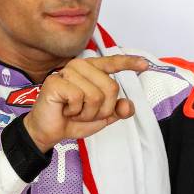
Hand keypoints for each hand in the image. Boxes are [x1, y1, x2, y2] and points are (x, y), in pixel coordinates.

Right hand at [24, 55, 147, 151]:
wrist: (49, 131)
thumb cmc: (72, 120)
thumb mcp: (101, 117)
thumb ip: (116, 110)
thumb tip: (128, 106)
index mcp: (91, 70)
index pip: (112, 62)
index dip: (129, 63)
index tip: (144, 65)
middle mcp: (79, 66)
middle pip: (110, 87)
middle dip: (101, 109)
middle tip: (85, 112)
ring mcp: (66, 72)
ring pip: (95, 95)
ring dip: (87, 113)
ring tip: (74, 111)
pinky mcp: (55, 82)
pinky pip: (79, 98)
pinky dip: (75, 111)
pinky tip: (65, 109)